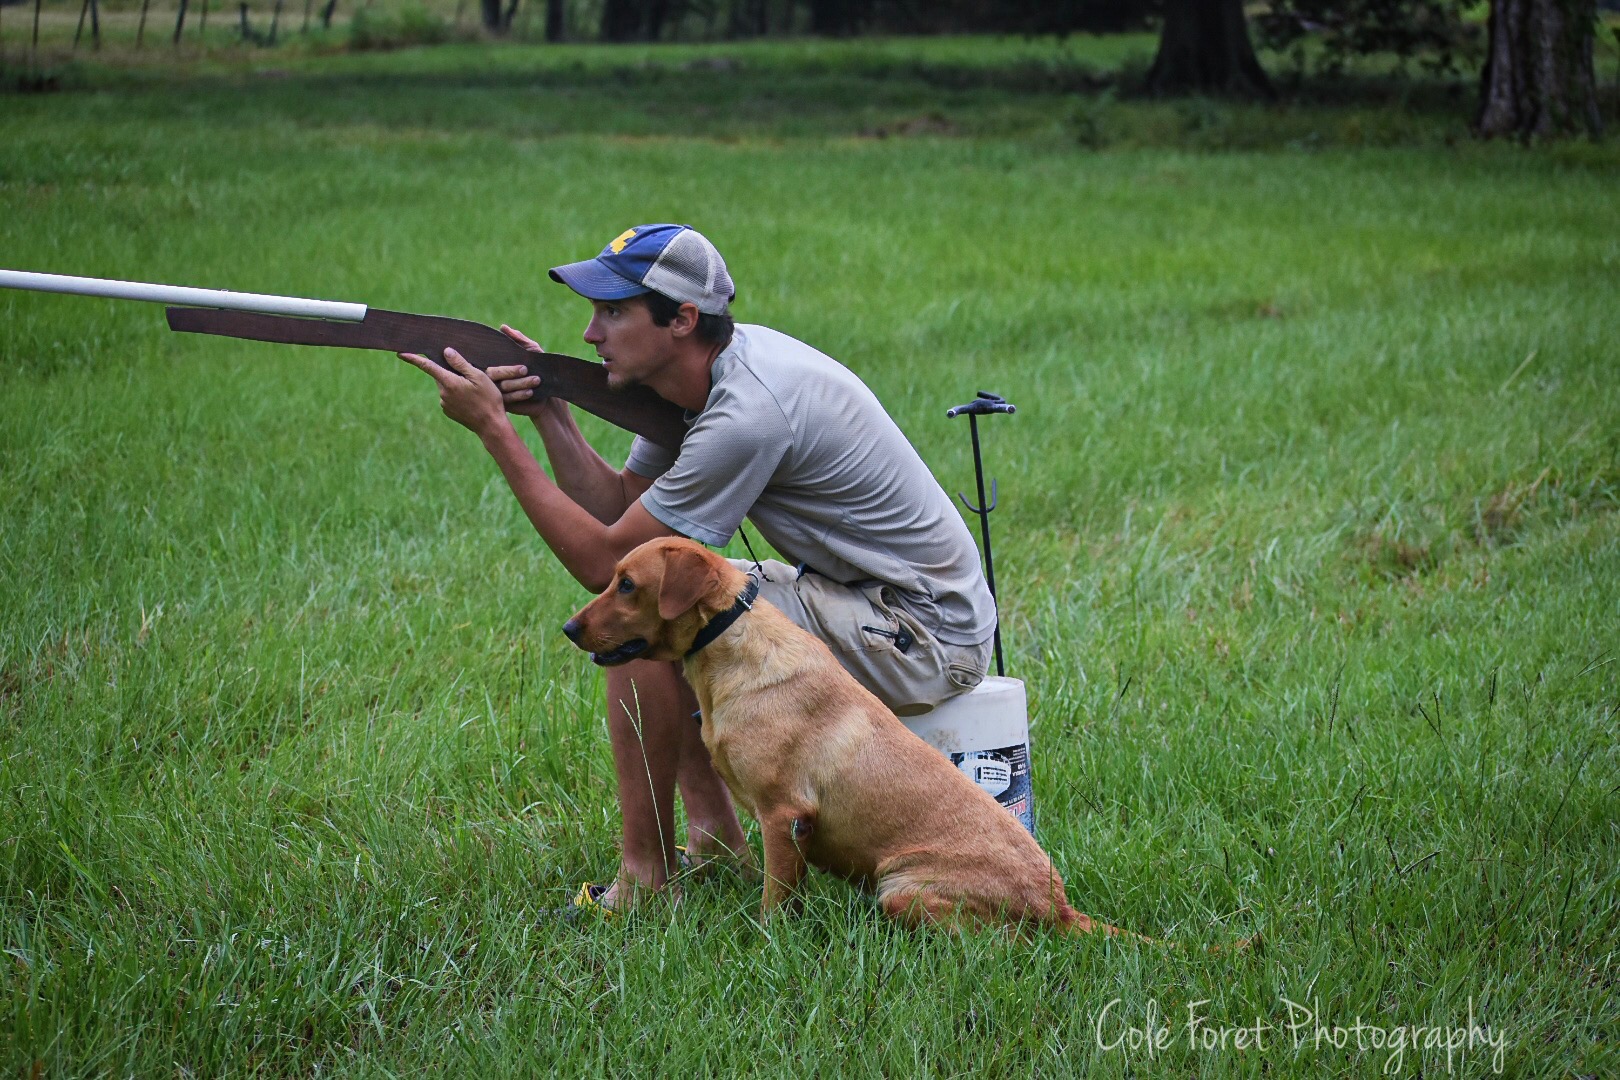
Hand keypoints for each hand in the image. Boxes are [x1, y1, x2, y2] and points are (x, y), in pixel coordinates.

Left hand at [397, 347, 511, 438]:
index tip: (400, 354)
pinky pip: (449, 398)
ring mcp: (445, 404)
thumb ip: (461, 363)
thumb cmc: (488, 399)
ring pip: (446, 387)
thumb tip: (446, 351)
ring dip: (455, 385)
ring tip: (475, 392)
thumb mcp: (479, 376)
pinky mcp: (448, 412)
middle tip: (470, 378)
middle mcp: (443, 393)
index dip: (414, 359)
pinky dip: (457, 395)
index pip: (428, 367)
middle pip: (441, 376)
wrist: (491, 425)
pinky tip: (471, 401)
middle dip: (450, 373)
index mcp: (449, 382)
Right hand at [488, 324, 546, 404]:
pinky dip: (519, 395)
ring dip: (520, 383)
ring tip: (536, 380)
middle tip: (526, 369)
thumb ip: (519, 339)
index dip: (501, 361)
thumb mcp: (532, 351)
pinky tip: (530, 392)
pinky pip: (508, 400)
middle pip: (493, 374)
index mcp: (500, 365)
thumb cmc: (541, 369)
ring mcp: (499, 392)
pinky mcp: (506, 405)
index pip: (492, 361)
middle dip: (510, 372)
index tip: (519, 361)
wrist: (551, 395)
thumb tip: (503, 327)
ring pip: (503, 387)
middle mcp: (496, 379)